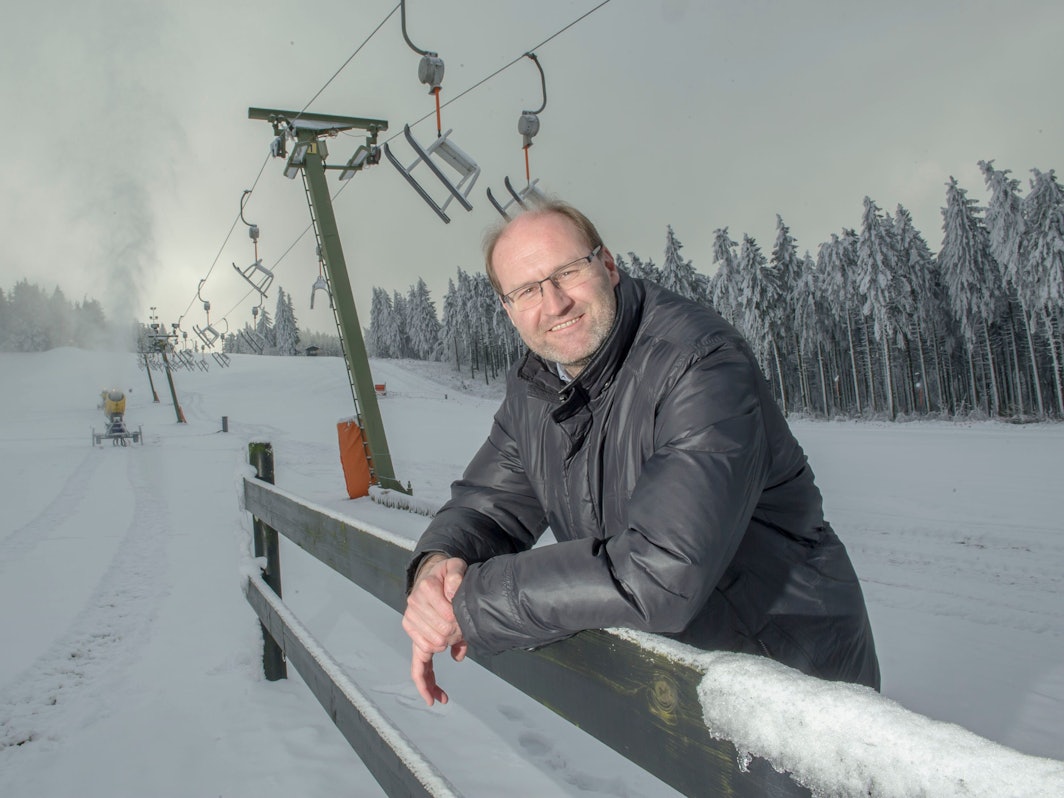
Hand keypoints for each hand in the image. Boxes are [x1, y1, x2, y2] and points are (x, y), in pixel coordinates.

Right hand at [402, 555, 467, 705]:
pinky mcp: (416, 641)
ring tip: (457, 640)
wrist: (434, 579)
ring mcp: (413, 627)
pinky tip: (436, 699)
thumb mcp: (455, 567)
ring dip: (447, 648)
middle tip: (464, 627)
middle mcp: (414, 608)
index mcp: (425, 590)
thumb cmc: (447, 574)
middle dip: (456, 636)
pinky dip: (426, 684)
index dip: (459, 620)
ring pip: (432, 651)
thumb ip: (457, 575)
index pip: (447, 616)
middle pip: (440, 636)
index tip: (464, 616)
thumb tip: (454, 594)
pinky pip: (418, 667)